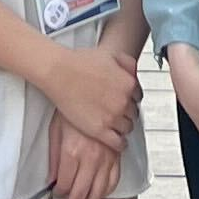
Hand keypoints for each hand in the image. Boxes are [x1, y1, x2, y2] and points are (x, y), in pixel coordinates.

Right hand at [46, 36, 141, 150]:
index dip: (130, 99)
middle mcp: (124, 101)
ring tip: (114, 125)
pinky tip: (115, 140)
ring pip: (127, 128)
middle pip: (133, 114)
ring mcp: (112, 117)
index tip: (124, 101)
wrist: (60, 72)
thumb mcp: (109, 55)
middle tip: (116, 111)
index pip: (138, 97)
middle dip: (126, 112)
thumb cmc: (79, 63)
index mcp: (128, 83)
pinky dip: (119, 143)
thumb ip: (127, 63)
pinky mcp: (100, 130)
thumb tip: (133, 71)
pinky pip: (118, 143)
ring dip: (122, 127)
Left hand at [50, 113, 121, 198]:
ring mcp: (106, 158)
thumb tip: (52, 180)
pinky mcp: (116, 156)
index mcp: (72, 152)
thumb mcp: (55, 131)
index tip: (55, 196)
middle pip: (81, 195)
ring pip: (99, 193)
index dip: (58, 195)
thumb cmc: (71, 108)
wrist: (92, 91)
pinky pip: (113, 182)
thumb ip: (54, 159)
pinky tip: (99, 195)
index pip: (64, 186)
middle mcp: (91, 158)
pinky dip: (106, 192)